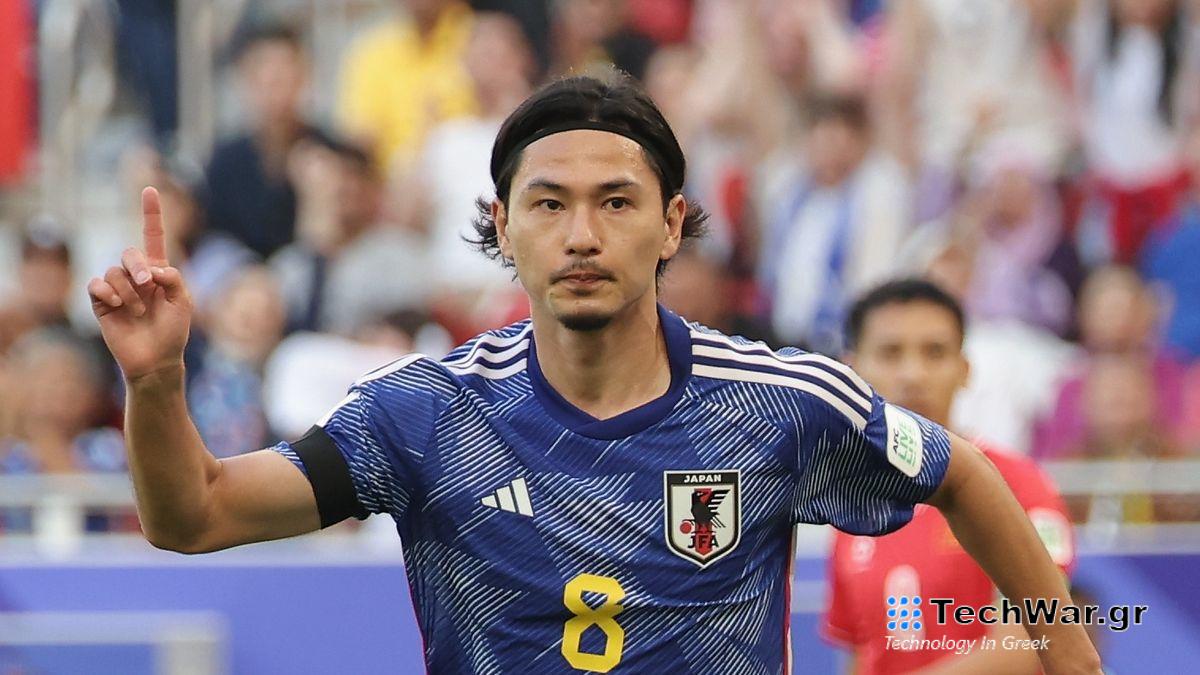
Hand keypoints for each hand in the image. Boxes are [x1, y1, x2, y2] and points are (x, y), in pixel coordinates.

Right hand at [87, 187, 192, 380]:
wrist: (155, 360)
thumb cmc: (173, 332)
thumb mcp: (184, 301)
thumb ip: (174, 277)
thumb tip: (152, 268)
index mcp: (158, 272)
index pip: (153, 237)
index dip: (151, 214)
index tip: (149, 188)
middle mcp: (136, 276)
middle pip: (130, 253)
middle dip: (138, 267)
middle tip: (148, 287)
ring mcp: (117, 288)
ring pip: (114, 271)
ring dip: (128, 292)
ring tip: (136, 312)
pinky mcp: (101, 302)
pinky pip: (96, 284)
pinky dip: (108, 294)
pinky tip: (118, 308)